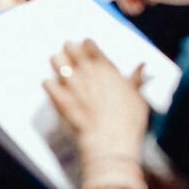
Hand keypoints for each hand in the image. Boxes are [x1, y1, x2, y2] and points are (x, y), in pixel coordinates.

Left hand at [42, 40, 148, 161]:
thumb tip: (141, 67)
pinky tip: (52, 86)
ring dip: (57, 63)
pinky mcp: (60, 100)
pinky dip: (49, 85)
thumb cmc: (127, 121)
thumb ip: (136, 80)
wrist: (110, 142)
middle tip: (71, 55)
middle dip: (69, 50)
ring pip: (56, 61)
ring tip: (59, 66)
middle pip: (70, 48)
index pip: (90, 45)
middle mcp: (87, 71)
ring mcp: (72, 84)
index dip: (87, 46)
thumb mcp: (138, 97)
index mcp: (105, 68)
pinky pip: (47, 84)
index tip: (87, 49)